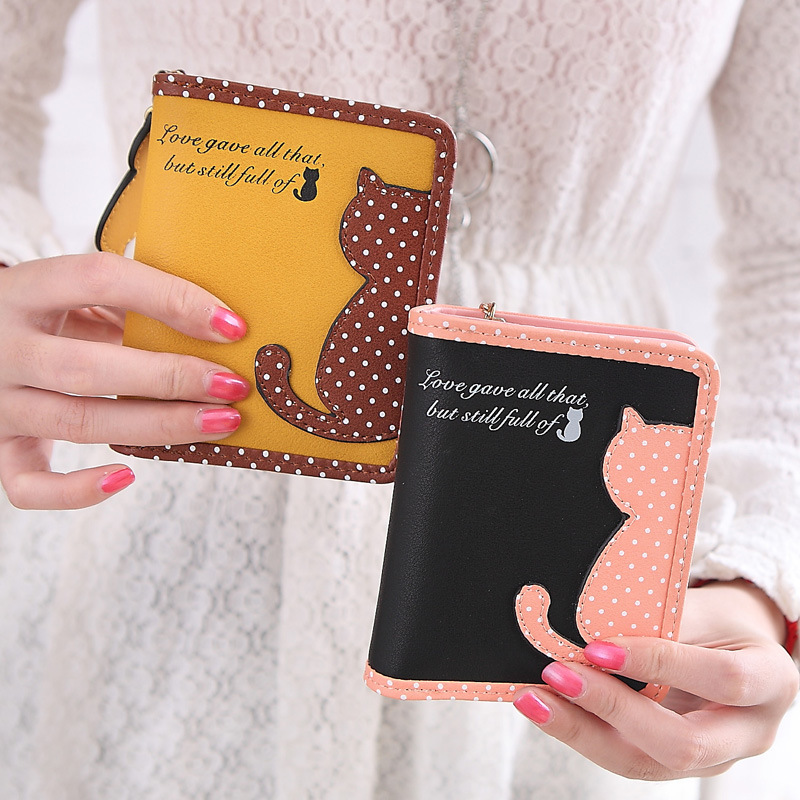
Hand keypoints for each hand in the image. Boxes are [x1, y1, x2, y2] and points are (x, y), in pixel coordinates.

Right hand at [0, 253, 250, 509]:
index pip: (101, 280)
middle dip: (172, 378)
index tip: (231, 326)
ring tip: (220, 422)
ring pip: (77, 422)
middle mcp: (3, 346)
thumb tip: (220, 327)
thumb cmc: (46, 319)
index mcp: (25, 289)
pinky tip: (125, 477)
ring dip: (158, 426)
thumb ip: (129, 303)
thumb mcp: (76, 294)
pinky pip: (26, 484)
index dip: (171, 299)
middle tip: (233, 386)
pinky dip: (74, 491)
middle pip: (90, 367)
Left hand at [513, 580, 798, 779]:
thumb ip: (660, 618)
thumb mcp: (703, 607)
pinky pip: (626, 757)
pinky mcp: (673, 762)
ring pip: (646, 763)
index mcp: (769, 681)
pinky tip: (546, 708)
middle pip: (682, 742)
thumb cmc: (718, 620)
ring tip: (533, 699)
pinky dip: (582, 732)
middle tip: (557, 674)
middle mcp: (748, 733)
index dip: (659, 664)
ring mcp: (712, 757)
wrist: (736, 645)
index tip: (598, 647)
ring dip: (581, 730)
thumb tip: (588, 620)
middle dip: (612, 708)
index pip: (721, 679)